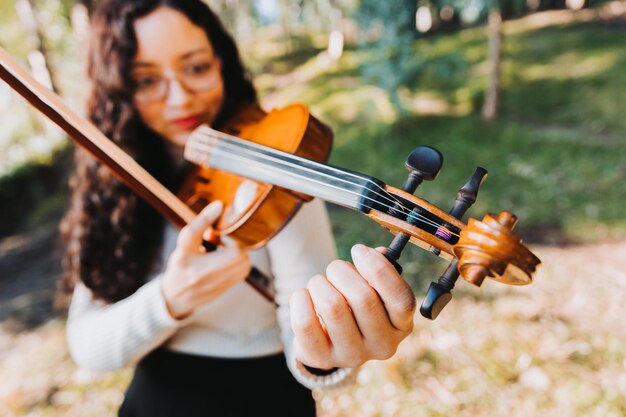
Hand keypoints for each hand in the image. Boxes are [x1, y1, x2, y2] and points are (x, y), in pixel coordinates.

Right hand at [161, 201, 250, 318]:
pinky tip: (225, 261)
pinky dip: (238, 263)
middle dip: (236, 245)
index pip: (231, 249)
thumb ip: (201, 223)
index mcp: (198, 265)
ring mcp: (220, 286)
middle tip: (224, 240)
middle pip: (241, 257)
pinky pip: (242, 272)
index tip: (226, 226)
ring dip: (238, 254)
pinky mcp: (227, 290)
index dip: (233, 236)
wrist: (175, 296)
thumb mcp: (185, 242)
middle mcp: (210, 278)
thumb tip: (219, 206)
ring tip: (223, 250)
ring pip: (244, 265)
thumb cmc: (180, 266)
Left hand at [290, 244, 415, 369]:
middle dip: (342, 272)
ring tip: (319, 284)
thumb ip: (378, 269)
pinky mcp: (322, 359)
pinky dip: (301, 299)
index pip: (401, 299)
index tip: (359, 250)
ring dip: (320, 283)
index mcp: (401, 325)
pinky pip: (305, 323)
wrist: (328, 337)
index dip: (379, 269)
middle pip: (364, 298)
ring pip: (332, 307)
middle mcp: (383, 345)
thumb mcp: (372, 287)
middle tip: (335, 268)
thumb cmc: (354, 304)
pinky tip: (304, 297)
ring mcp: (353, 356)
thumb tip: (378, 254)